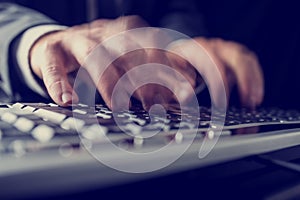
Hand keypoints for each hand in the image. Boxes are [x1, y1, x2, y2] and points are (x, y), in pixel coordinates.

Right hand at [29, 16, 197, 108]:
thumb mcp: (127, 58)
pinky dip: (59, 82)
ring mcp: (77, 40)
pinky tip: (68, 100)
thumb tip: (187, 84)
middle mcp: (104, 33)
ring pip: (94, 56)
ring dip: (109, 82)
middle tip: (154, 104)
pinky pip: (54, 65)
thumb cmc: (100, 55)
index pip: (152, 44)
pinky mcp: (52, 51)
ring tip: (119, 106)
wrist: (58, 44)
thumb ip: (155, 69)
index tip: (184, 87)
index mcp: (125, 32)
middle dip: (144, 78)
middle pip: (127, 50)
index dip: (169, 66)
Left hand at [169, 37, 263, 107]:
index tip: (221, 102)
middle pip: (235, 56)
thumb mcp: (168, 73)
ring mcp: (226, 50)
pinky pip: (250, 65)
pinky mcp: (234, 57)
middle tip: (247, 101)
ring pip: (246, 60)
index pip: (212, 61)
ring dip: (253, 81)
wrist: (179, 53)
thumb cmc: (173, 65)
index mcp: (196, 49)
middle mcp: (214, 47)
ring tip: (254, 102)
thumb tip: (187, 95)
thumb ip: (176, 85)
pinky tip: (255, 96)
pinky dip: (255, 80)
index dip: (219, 81)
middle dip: (244, 79)